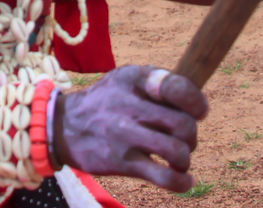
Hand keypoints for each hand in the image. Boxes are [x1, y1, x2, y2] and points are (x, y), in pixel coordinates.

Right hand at [54, 65, 207, 193]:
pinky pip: (164, 177)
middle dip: (191, 137)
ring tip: (177, 159)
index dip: (197, 103)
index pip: (178, 87)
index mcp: (134, 79)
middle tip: (182, 140)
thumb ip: (157, 84)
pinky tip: (183, 180)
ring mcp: (126, 134)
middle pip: (184, 125)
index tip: (197, 112)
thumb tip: (196, 101)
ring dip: (184, 159)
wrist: (65, 125)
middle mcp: (130, 104)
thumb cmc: (106, 102)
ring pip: (178, 152)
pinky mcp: (122, 162)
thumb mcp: (125, 79)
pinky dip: (182, 182)